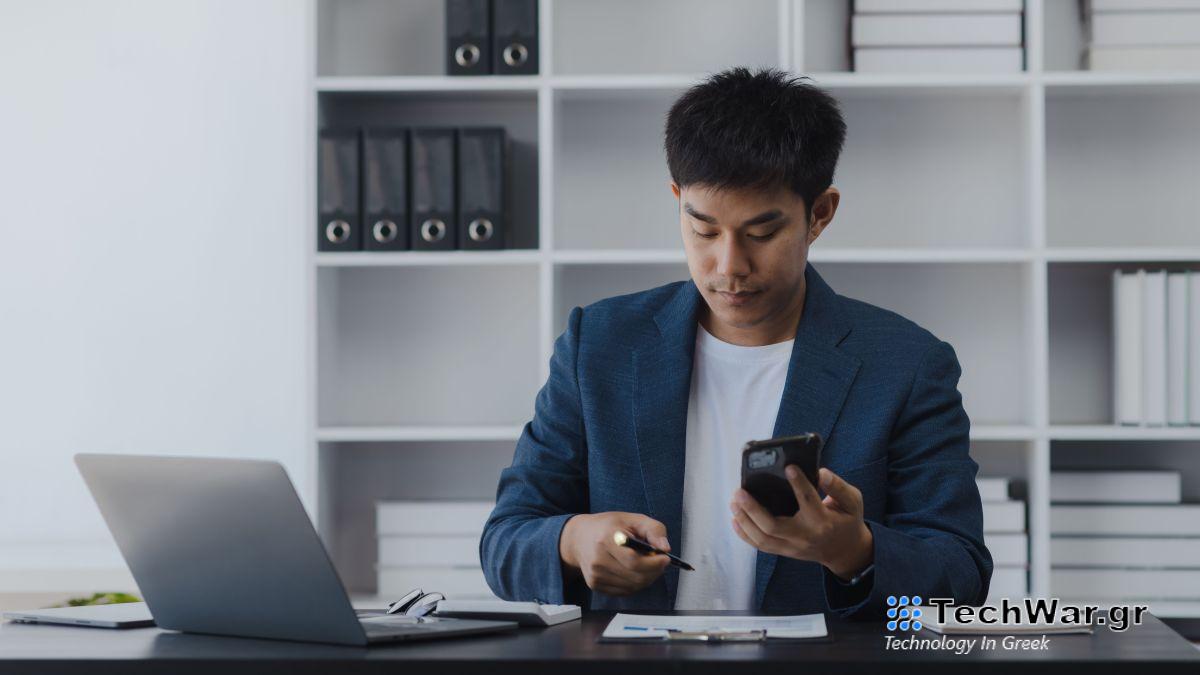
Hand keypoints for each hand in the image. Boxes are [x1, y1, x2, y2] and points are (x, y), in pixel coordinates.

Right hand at [559, 512, 671, 595]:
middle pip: (635, 577)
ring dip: (646, 578)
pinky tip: (634, 571)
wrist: (580, 538)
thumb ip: (654, 530)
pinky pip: (624, 591)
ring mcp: (595, 575)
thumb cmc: (609, 526)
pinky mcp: (595, 585)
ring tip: (647, 565)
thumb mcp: (633, 519)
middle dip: (654, 572)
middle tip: (660, 562)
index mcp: (606, 539)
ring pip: (632, 586)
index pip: (634, 561)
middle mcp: (598, 559)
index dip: (654, 563)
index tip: (665, 558)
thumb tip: (665, 548)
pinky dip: (635, 583)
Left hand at [730, 467, 873, 580]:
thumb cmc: (847, 521)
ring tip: (734, 501)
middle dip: (753, 509)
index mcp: (823, 521)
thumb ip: (838, 487)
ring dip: (744, 520)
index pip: (808, 501)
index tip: (788, 466)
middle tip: (740, 491)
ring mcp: (792, 547)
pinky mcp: (784, 551)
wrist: (845, 551)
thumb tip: (821, 473)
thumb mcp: (852, 502)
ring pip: (762, 538)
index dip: (798, 483)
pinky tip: (734, 518)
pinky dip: (744, 533)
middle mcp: (804, 536)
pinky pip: (760, 546)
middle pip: (773, 526)